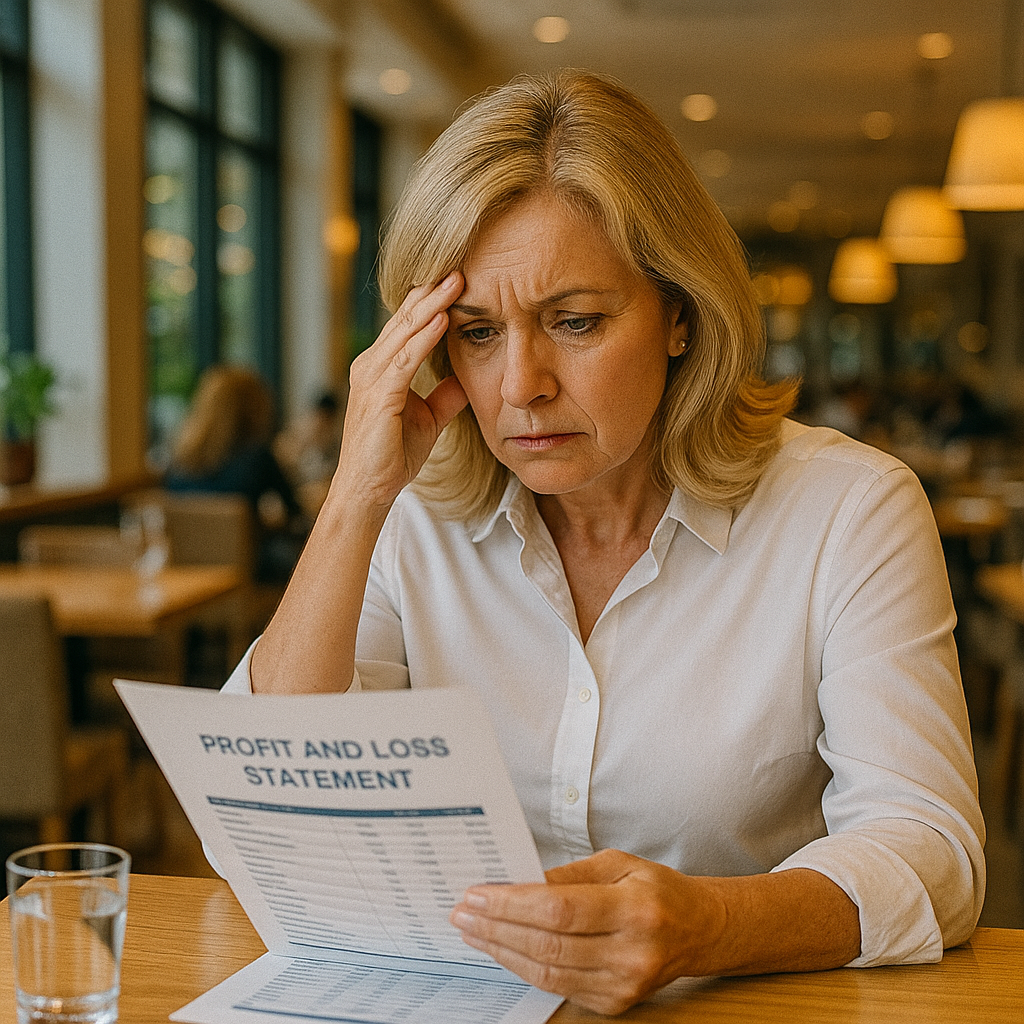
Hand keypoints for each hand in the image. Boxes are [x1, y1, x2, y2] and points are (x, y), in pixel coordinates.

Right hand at [332, 271, 468, 509]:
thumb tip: (464, 380)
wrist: (370, 490)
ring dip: (432, 306)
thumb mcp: (428, 420)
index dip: (431, 302)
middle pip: (405, 320)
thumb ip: (444, 397)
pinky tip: (443, 319)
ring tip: (457, 281)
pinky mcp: (378, 396)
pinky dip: (424, 338)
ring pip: (404, 333)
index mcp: (382, 368)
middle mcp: (371, 366)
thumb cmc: (393, 456)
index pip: (408, 326)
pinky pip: (405, 361)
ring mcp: (371, 379)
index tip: (458, 279)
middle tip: (460, 265)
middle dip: (433, 292)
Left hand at [449, 849, 724, 1015]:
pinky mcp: (615, 1003)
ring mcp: (624, 984)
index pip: (561, 910)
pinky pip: (557, 986)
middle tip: (463, 911)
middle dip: (497, 927)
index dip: (513, 904)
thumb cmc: (655, 889)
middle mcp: (632, 953)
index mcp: (636, 909)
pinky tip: (502, 948)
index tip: (478, 894)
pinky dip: (523, 966)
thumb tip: (519, 881)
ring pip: (547, 971)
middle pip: (548, 944)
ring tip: (472, 930)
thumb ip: (568, 874)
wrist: (699, 931)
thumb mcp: (618, 863)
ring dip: (501, 950)